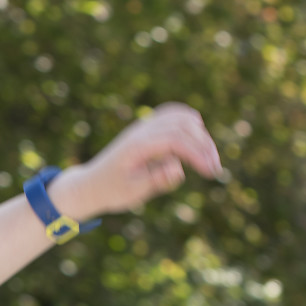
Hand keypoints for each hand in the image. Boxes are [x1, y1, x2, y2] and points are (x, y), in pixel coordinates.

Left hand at [53, 104, 223, 223]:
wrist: (91, 184)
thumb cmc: (111, 191)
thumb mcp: (132, 192)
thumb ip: (155, 180)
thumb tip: (177, 169)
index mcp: (137, 146)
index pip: (176, 140)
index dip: (197, 153)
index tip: (210, 172)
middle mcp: (141, 130)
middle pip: (183, 126)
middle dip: (204, 145)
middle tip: (214, 170)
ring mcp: (144, 125)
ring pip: (180, 116)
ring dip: (199, 134)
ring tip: (209, 158)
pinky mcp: (147, 127)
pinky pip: (172, 113)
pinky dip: (188, 120)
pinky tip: (199, 131)